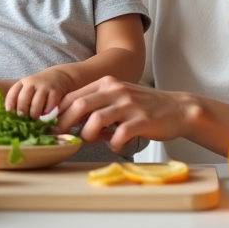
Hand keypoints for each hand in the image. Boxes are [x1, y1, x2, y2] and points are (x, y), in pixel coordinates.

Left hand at [6, 68, 74, 119]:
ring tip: (34, 119)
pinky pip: (49, 105)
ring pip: (36, 104)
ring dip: (34, 114)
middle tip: (23, 121)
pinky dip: (46, 111)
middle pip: (23, 99)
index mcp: (23, 82)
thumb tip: (12, 117)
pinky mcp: (55, 91)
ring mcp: (44, 86)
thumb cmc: (39, 87)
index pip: (13, 93)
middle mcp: (32, 83)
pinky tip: (45, 113)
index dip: (10, 105)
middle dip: (22, 112)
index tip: (9, 114)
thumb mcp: (28, 88)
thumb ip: (20, 99)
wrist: (58, 76)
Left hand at [56, 76, 189, 151]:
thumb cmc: (144, 106)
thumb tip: (69, 122)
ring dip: (88, 136)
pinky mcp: (142, 120)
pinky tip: (116, 145)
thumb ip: (96, 105)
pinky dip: (113, 144)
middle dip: (65, 125)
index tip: (51, 127)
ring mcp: (129, 105)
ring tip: (94, 141)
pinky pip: (119, 135)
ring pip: (95, 120)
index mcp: (107, 83)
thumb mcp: (118, 97)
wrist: (177, 108)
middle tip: (63, 138)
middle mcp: (116, 90)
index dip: (58, 113)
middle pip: (79, 106)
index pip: (73, 96)